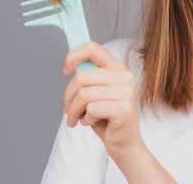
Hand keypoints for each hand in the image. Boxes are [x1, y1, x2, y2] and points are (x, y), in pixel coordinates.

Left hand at [63, 42, 143, 162]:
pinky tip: (91, 122)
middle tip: (69, 109)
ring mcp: (126, 92)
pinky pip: (91, 109)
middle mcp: (125, 76)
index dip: (73, 56)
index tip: (66, 70)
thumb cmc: (107, 118)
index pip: (92, 48)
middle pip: (81, 76)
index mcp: (118, 68)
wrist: (125, 143)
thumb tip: (72, 66)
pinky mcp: (123, 108)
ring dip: (74, 110)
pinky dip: (85, 119)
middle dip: (68, 96)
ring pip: (83, 94)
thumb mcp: (96, 93)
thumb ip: (89, 77)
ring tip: (78, 118)